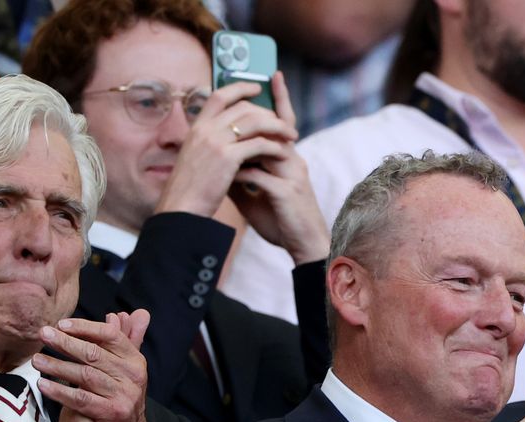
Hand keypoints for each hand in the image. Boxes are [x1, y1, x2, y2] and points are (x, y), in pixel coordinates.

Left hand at [32, 310, 154, 421]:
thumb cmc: (121, 398)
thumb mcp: (126, 368)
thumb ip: (124, 340)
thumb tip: (119, 314)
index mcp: (135, 361)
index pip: (110, 336)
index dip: (84, 328)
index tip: (61, 324)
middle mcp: (134, 376)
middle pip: (94, 354)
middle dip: (65, 343)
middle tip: (42, 334)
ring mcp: (124, 395)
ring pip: (85, 375)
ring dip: (57, 366)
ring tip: (36, 360)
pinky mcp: (113, 414)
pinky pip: (80, 399)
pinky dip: (60, 391)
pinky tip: (43, 384)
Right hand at [153, 80, 298, 219]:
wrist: (182, 206)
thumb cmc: (191, 187)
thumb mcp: (196, 156)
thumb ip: (210, 142)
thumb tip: (230, 135)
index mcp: (197, 127)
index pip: (219, 96)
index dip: (239, 88)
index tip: (256, 87)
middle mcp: (205, 129)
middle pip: (243, 107)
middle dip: (268, 113)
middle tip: (284, 123)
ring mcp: (215, 141)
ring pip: (254, 121)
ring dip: (277, 127)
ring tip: (291, 136)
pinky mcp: (227, 158)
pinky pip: (258, 144)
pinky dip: (274, 146)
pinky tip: (282, 153)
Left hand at [230, 74, 329, 264]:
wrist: (304, 245)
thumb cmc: (282, 220)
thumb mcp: (257, 194)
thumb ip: (241, 174)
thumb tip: (220, 161)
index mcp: (289, 158)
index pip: (284, 121)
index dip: (280, 97)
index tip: (273, 73)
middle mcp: (294, 160)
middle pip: (275, 126)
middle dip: (258, 109)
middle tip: (239, 90)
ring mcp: (292, 175)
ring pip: (265, 147)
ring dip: (242, 142)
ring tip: (221, 136)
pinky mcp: (286, 192)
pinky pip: (259, 175)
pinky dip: (240, 173)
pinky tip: (226, 175)